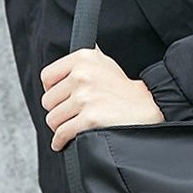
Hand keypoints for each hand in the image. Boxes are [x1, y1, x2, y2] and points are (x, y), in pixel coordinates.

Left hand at [40, 44, 164, 150]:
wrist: (145, 106)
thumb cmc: (123, 88)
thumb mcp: (104, 62)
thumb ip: (84, 58)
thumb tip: (75, 50)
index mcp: (83, 58)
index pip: (47, 77)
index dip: (51, 90)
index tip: (58, 97)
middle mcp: (82, 75)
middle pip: (48, 101)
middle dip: (57, 110)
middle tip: (69, 114)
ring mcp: (85, 97)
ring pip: (53, 119)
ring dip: (60, 127)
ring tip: (70, 126)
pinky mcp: (89, 118)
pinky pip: (62, 133)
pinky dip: (60, 140)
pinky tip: (64, 141)